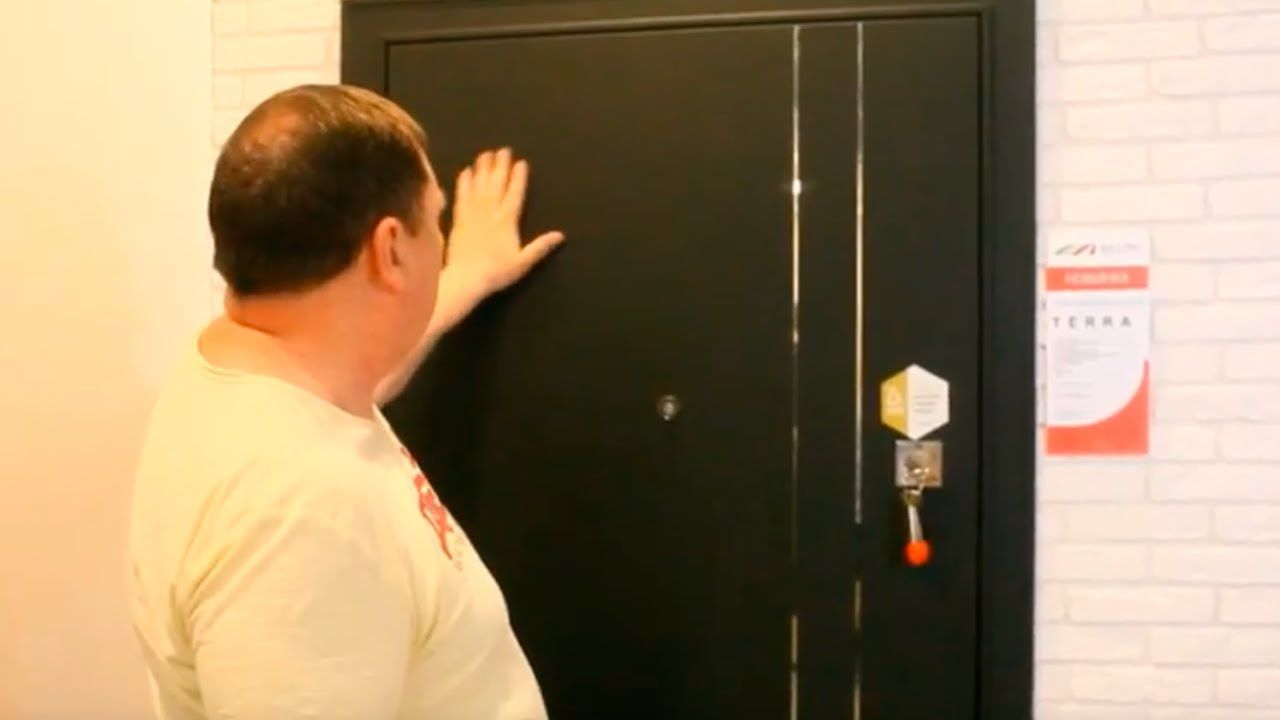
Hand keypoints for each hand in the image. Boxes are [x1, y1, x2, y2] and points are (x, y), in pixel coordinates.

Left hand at [446, 147, 564, 295]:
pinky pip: (461, 195)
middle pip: (496, 184)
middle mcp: (490, 212)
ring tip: (486, 154)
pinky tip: (465, 171)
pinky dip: (464, 182)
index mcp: (507, 221)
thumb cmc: (497, 272)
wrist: (466, 278)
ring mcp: (473, 214)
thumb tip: (560, 235)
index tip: (521, 162)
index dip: (518, 177)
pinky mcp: (458, 219)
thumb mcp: (523, 262)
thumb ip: (540, 246)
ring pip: (479, 185)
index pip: (515, 193)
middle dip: (500, 166)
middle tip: (503, 150)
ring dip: (483, 169)